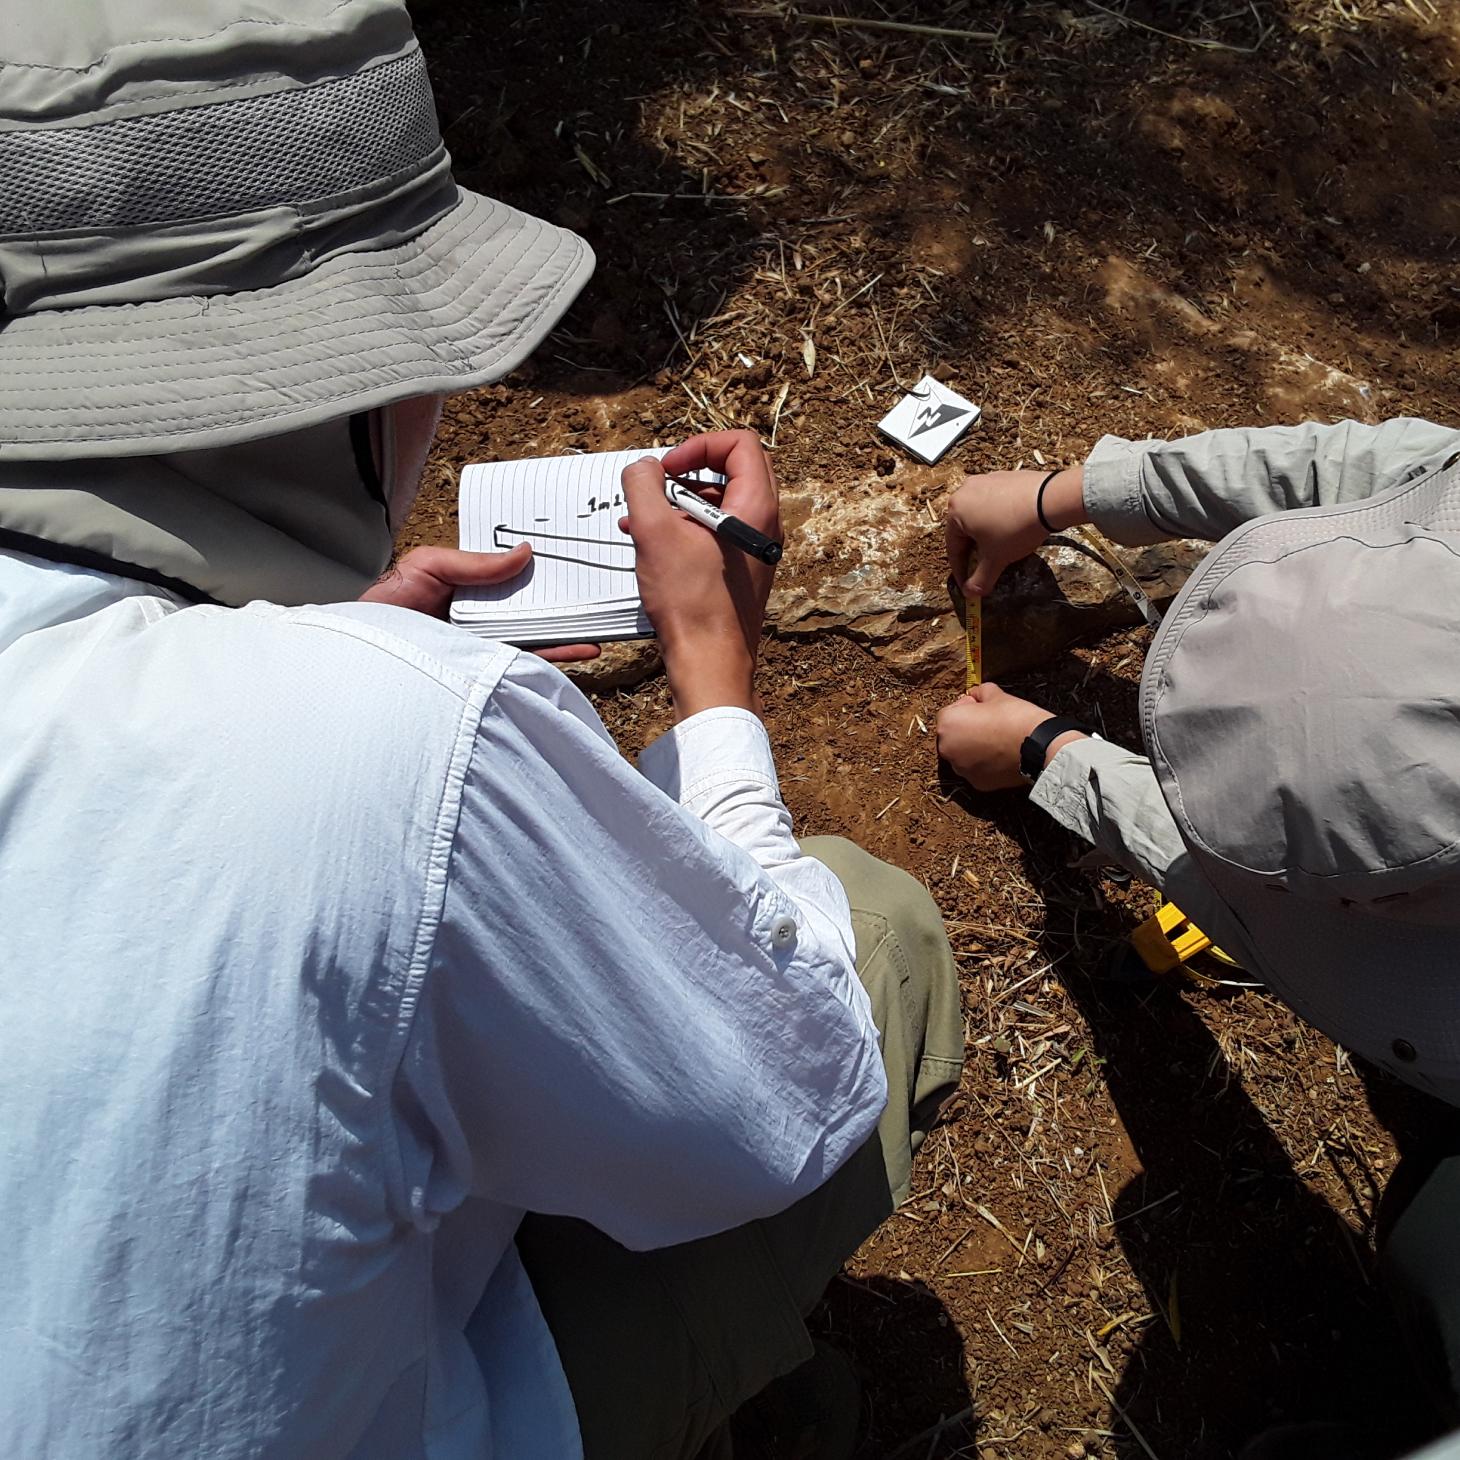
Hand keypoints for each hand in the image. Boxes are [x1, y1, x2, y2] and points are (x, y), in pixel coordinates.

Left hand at [358, 544, 599, 663]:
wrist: (369, 659)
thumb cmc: (386, 610)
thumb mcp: (426, 566)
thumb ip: (474, 563)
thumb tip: (523, 553)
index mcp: (465, 588)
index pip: (508, 573)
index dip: (535, 562)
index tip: (565, 551)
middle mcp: (481, 616)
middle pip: (529, 602)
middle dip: (561, 592)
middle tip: (594, 579)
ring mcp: (490, 643)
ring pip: (538, 631)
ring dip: (570, 624)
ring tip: (599, 616)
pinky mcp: (493, 668)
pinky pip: (533, 660)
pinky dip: (561, 654)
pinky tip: (585, 647)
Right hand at [621, 429, 780, 718]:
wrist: (710, 662)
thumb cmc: (691, 603)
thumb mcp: (655, 533)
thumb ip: (643, 487)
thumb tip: (642, 468)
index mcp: (755, 508)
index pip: (740, 444)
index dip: (699, 445)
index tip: (667, 467)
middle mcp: (763, 526)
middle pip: (732, 471)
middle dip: (687, 473)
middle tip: (656, 488)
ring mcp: (754, 550)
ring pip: (718, 504)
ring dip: (677, 504)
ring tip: (639, 520)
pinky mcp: (740, 571)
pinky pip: (714, 534)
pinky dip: (684, 529)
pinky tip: (649, 543)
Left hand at [935, 683, 1084, 790]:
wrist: (1038, 746)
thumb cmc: (1015, 718)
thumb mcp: (995, 695)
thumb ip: (979, 693)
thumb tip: (975, 695)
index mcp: (947, 725)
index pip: (949, 712)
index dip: (967, 707)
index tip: (982, 708)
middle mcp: (947, 749)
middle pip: (953, 735)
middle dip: (967, 729)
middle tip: (989, 724)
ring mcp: (961, 769)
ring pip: (963, 754)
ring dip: (974, 747)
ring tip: (997, 740)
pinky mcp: (977, 783)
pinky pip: (976, 769)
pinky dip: (984, 763)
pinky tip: (1001, 755)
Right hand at [946, 466, 1086, 596]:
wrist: (1050, 499)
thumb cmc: (1014, 529)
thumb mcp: (996, 559)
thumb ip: (980, 579)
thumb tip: (970, 594)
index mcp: (955, 510)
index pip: (953, 547)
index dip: (960, 570)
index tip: (967, 583)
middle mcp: (966, 491)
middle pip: (965, 529)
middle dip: (974, 550)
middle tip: (984, 566)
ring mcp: (986, 480)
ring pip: (980, 514)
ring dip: (986, 533)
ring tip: (1000, 547)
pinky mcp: (1005, 476)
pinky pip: (996, 502)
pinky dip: (999, 517)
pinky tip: (1012, 527)